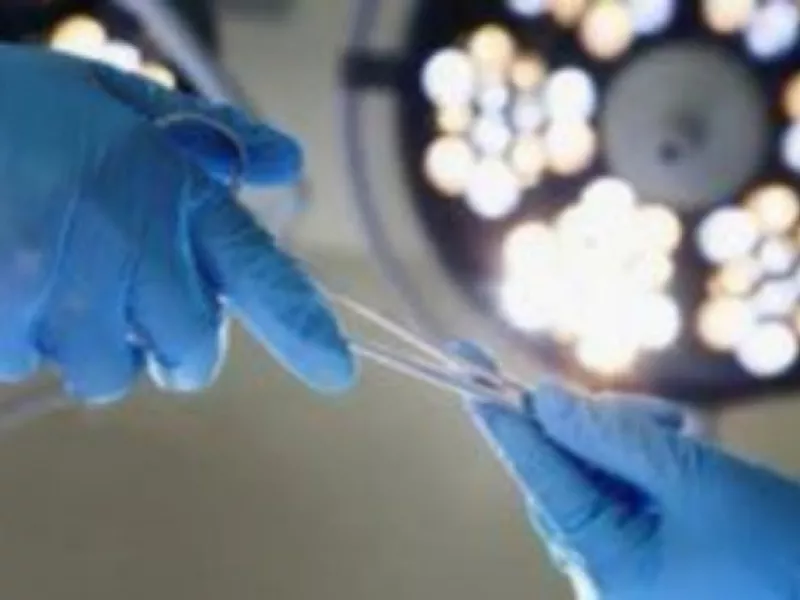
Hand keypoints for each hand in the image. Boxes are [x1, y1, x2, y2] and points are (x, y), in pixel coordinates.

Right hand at [0, 44, 353, 401]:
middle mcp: (129, 248)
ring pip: (108, 372)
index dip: (303, 328)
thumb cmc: (25, 106)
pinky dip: (29, 337)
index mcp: (172, 190)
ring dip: (98, 345)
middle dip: (177, 345)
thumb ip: (209, 135)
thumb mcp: (122, 101)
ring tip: (64, 284)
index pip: (258, 272)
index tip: (338, 373)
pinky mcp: (2, 320)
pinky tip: (13, 282)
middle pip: (189, 351)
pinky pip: (31, 363)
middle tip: (143, 309)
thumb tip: (285, 162)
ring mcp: (61, 291)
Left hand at [455, 345, 799, 599]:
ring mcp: (619, 566)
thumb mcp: (693, 478)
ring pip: (591, 474)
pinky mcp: (640, 553)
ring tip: (688, 434)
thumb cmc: (780, 548)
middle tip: (652, 413)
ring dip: (627, 438)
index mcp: (605, 565)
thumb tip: (542, 400)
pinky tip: (685, 445)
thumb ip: (610, 436)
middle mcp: (599, 572)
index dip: (501, 415)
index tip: (464, 365)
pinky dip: (640, 458)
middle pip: (563, 470)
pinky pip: (617, 490)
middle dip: (594, 426)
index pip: (537, 474)